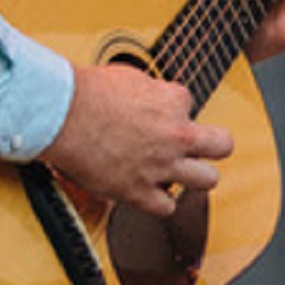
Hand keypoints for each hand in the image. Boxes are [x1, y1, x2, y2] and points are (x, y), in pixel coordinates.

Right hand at [43, 64, 235, 213]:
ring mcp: (161, 166)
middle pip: (222, 144)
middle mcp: (175, 135)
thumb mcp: (128, 76)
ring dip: (196, 177)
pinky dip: (159, 202)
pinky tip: (150, 193)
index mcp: (172, 101)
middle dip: (213, 145)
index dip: (171, 109)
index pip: (188, 104)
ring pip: (208, 180)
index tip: (155, 114)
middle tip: (196, 147)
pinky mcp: (139, 191)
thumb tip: (151, 95)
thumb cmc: (86, 92)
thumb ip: (149, 90)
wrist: (62, 114)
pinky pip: (167, 207)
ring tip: (179, 174)